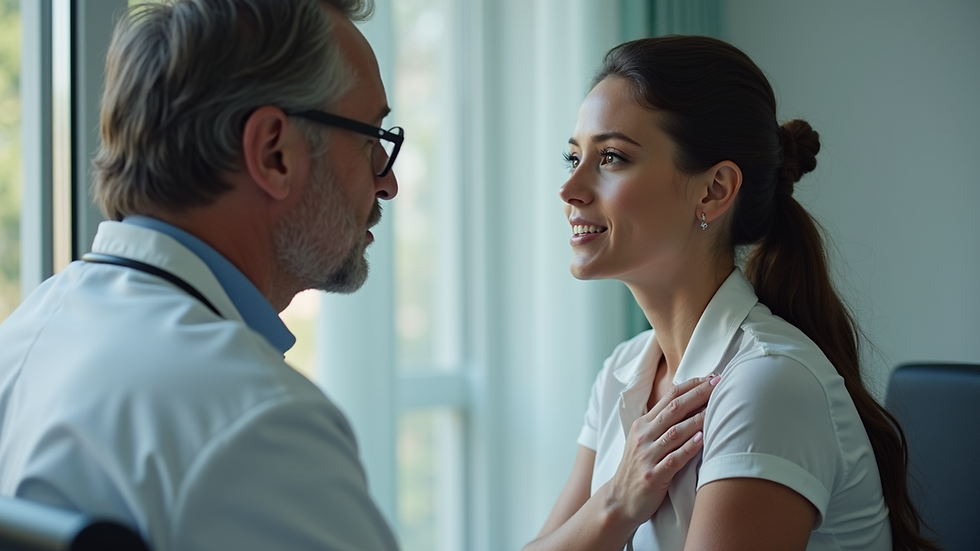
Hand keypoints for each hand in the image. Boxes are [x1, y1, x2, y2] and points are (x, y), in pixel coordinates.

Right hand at [605, 374, 719, 524]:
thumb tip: (691, 403)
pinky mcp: (653, 476)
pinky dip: (689, 448)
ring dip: (698, 419)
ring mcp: (647, 456)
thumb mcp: (644, 440)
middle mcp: (644, 436)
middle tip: (718, 384)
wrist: (620, 500)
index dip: (691, 385)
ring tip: (716, 408)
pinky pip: (674, 459)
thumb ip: (661, 423)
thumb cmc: (638, 468)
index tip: (711, 377)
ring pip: (675, 432)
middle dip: (698, 394)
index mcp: (643, 424)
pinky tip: (702, 439)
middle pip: (674, 409)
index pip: (669, 397)